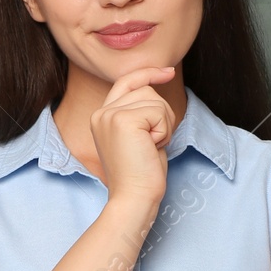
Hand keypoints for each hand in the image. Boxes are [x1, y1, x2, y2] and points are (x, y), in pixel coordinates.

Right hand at [89, 66, 175, 210]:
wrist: (134, 198)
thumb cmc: (141, 175)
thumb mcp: (139, 137)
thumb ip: (141, 114)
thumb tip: (156, 88)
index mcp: (102, 117)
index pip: (126, 81)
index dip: (148, 73)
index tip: (168, 72)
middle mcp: (101, 112)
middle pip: (145, 90)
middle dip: (161, 115)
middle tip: (152, 144)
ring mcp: (110, 115)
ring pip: (154, 100)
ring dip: (163, 124)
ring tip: (150, 147)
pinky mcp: (122, 119)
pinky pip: (158, 112)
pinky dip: (164, 131)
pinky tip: (151, 148)